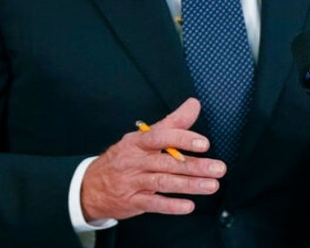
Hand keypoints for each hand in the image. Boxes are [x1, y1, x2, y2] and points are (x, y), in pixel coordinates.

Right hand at [80, 98, 225, 221]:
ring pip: (163, 183)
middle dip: (195, 166)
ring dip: (189, 185)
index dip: (182, 139)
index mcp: (137, 142)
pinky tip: (188, 205)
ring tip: (211, 185)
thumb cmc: (122, 159)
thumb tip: (193, 104)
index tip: (204, 143)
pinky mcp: (132, 201)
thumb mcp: (141, 138)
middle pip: (166, 162)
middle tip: (218, 168)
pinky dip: (171, 206)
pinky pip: (153, 204)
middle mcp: (134, 161)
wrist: (90, 186)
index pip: (160, 137)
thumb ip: (171, 123)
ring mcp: (132, 181)